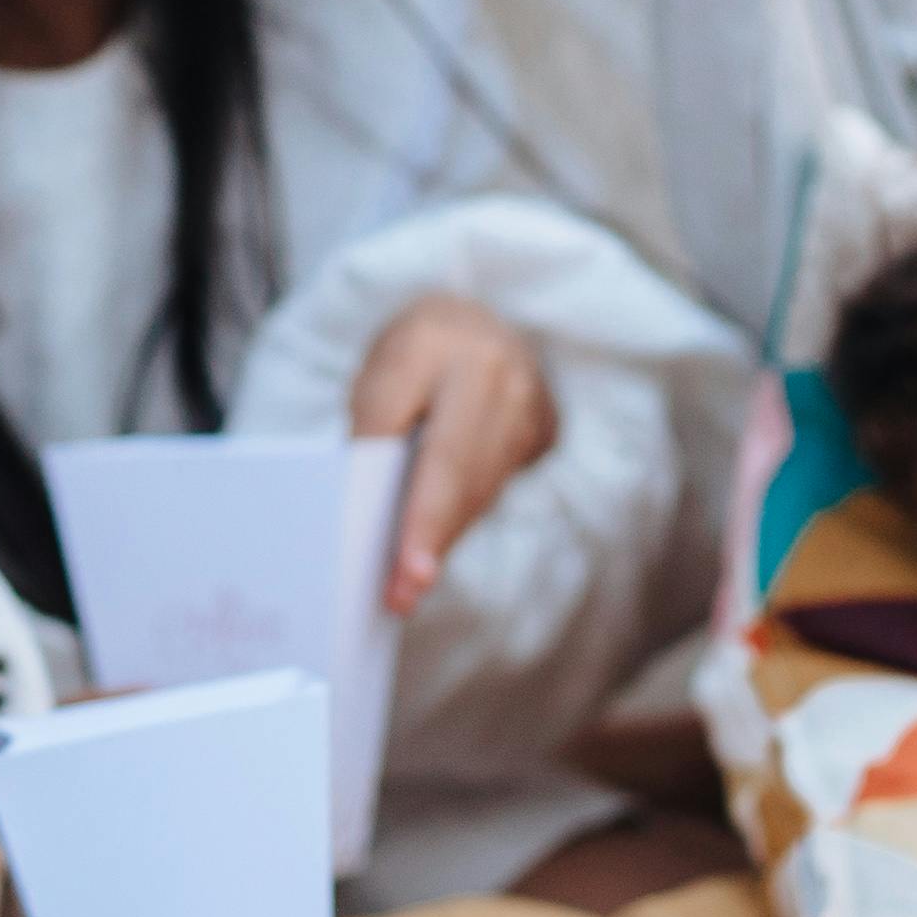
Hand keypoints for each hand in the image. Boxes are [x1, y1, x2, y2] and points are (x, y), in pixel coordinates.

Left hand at [348, 292, 555, 613]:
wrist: (473, 324)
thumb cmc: (410, 357)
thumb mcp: (375, 375)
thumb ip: (373, 431)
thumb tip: (371, 514)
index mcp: (431, 340)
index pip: (405, 425)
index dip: (403, 500)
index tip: (397, 564)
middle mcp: (492, 365)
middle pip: (455, 468)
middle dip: (427, 535)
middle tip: (403, 593)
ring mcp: (528, 396)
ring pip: (481, 485)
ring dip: (444, 537)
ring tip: (406, 584)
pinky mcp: (545, 424)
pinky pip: (497, 483)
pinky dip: (463, 517)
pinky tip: (435, 546)